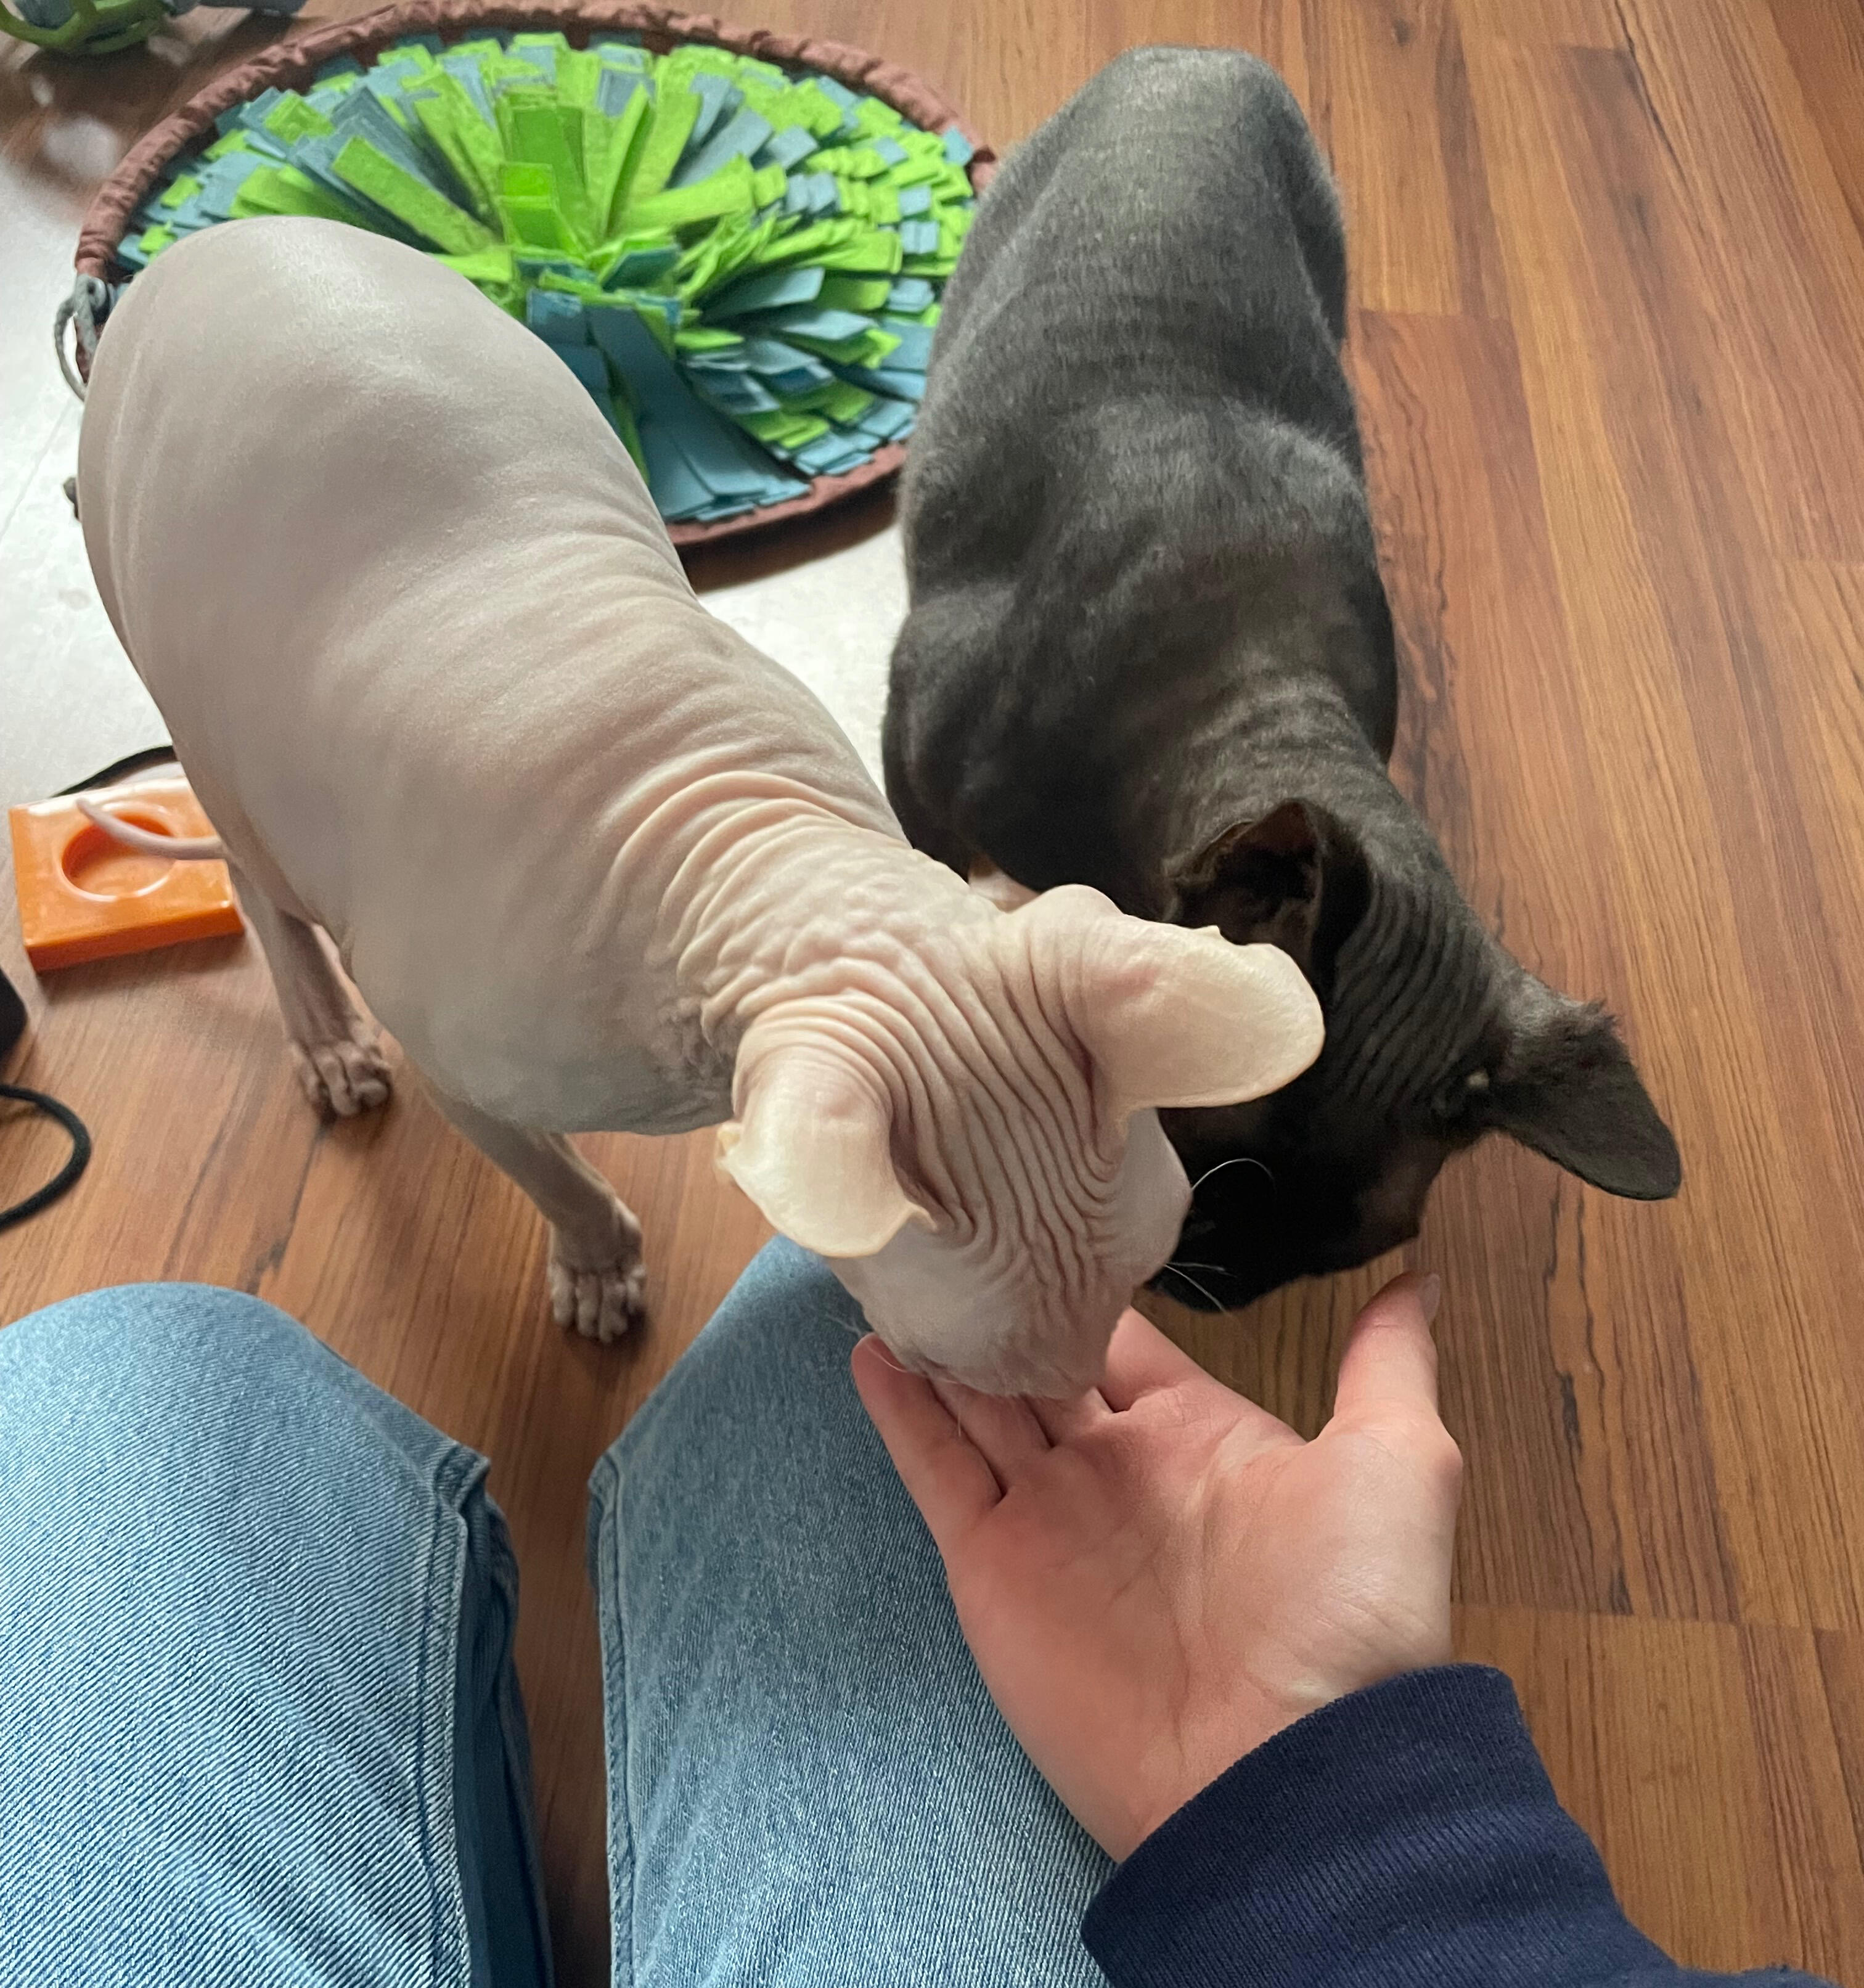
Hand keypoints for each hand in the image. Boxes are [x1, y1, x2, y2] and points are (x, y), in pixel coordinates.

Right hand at [852, 1273, 1460, 1860]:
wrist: (1285, 1773)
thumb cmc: (1350, 1616)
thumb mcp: (1397, 1465)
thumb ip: (1387, 1363)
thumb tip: (1416, 1274)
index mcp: (1198, 1430)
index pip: (1118, 1333)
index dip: (1076, 1273)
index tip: (1036, 1200)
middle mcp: (1114, 1464)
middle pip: (1034, 1359)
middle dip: (995, 1301)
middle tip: (946, 1220)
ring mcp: (1047, 1514)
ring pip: (975, 1402)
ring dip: (938, 1340)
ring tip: (896, 1262)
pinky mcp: (991, 1565)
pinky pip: (937, 1470)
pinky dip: (901, 1412)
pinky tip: (871, 1349)